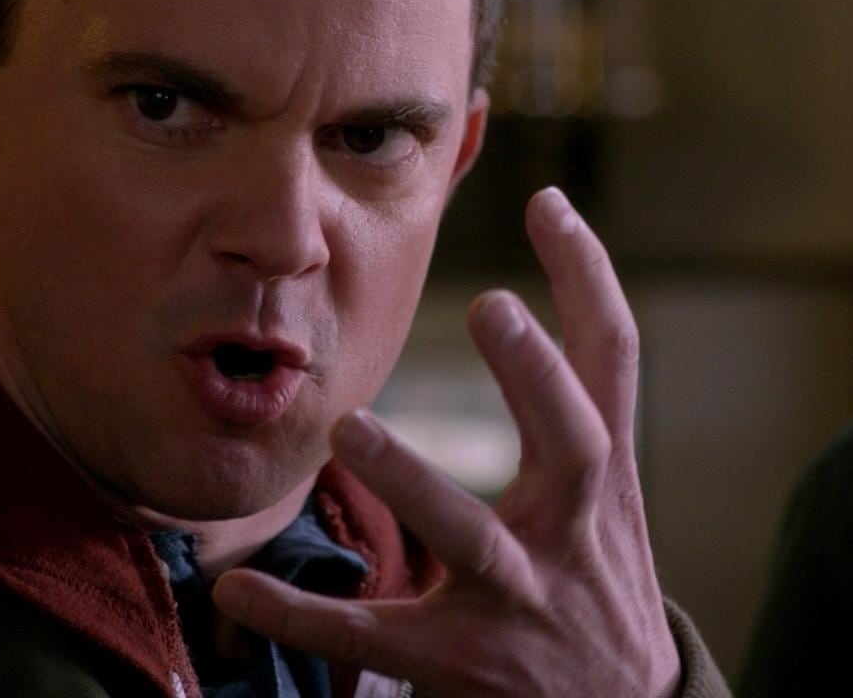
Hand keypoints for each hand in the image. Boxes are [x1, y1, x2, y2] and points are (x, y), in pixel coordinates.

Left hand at [214, 187, 680, 696]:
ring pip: (470, 537)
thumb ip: (576, 416)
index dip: (589, 281)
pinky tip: (238, 586)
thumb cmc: (600, 584)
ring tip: (350, 425)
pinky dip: (305, 613)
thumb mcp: (609, 502)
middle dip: (537, 379)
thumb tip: (534, 307)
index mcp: (604, 481)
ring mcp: (519, 601)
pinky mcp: (461, 664)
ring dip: (416, 480)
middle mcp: (570, 534)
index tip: (548, 201)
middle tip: (492, 305)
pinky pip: (374, 637)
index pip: (613, 364)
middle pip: (575, 444)